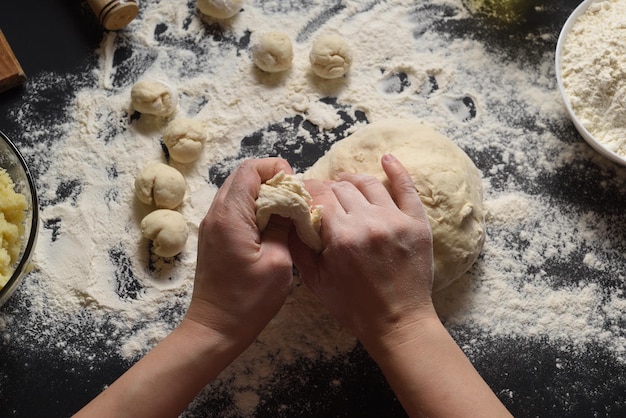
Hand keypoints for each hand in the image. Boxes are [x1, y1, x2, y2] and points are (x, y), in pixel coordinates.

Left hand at [186, 158, 294, 347]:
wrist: (216, 328)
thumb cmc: (248, 300)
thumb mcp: (278, 261)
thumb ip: (283, 225)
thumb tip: (289, 204)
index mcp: (231, 215)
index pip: (250, 170)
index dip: (276, 170)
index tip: (295, 189)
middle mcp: (216, 214)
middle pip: (243, 176)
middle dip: (272, 180)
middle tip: (294, 200)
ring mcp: (212, 225)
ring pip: (238, 192)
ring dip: (263, 195)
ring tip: (286, 213)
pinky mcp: (214, 236)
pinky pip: (234, 208)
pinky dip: (254, 208)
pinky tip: (271, 226)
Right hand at [290, 154, 435, 348]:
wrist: (398, 323)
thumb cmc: (354, 306)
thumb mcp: (316, 281)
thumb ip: (300, 246)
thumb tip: (290, 216)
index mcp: (342, 237)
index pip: (320, 197)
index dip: (308, 191)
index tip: (302, 192)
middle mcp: (369, 223)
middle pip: (342, 188)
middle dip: (327, 188)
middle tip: (321, 194)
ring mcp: (396, 220)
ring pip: (368, 184)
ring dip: (351, 179)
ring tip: (343, 180)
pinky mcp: (417, 223)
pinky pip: (407, 188)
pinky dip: (397, 170)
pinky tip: (386, 158)